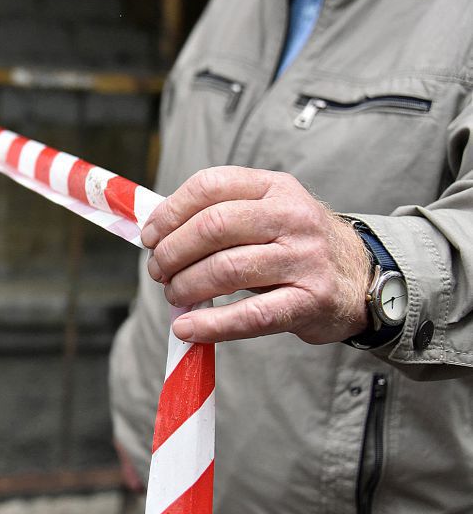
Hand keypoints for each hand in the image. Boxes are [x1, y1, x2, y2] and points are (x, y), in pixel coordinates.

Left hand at [141, 166, 371, 343]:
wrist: (362, 278)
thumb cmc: (296, 245)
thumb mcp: (268, 211)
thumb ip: (220, 214)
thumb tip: (156, 233)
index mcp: (274, 187)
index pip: (210, 185)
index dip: (170, 212)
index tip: (150, 236)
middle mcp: (292, 217)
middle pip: (213, 226)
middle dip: (172, 252)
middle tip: (158, 271)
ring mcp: (304, 259)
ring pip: (226, 269)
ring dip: (186, 286)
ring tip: (174, 295)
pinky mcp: (310, 301)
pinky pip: (251, 315)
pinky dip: (210, 325)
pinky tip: (187, 328)